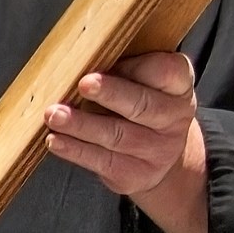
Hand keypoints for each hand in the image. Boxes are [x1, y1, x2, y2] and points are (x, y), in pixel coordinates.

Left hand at [46, 50, 208, 232]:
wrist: (161, 154)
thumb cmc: (144, 103)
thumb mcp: (147, 80)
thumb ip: (127, 66)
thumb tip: (82, 58)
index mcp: (179, 87)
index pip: (168, 72)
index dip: (140, 67)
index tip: (112, 59)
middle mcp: (174, 119)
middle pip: (143, 106)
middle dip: (111, 94)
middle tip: (83, 84)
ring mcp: (157, 150)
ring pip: (117, 136)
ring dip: (81, 125)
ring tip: (54, 114)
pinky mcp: (136, 174)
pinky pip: (102, 161)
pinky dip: (76, 150)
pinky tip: (56, 140)